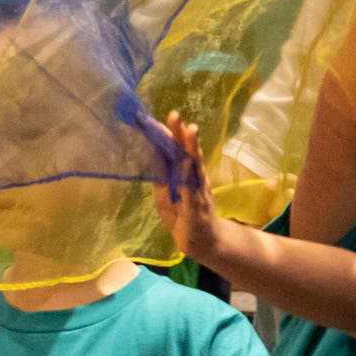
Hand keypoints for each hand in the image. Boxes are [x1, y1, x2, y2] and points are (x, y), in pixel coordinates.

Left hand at [149, 111, 221, 261]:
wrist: (202, 242)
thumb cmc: (182, 216)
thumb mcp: (166, 194)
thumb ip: (162, 174)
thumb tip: (152, 152)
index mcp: (183, 173)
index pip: (175, 150)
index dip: (168, 135)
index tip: (157, 118)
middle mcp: (193, 176)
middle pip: (186, 151)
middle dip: (180, 133)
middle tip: (174, 114)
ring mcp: (197, 189)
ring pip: (194, 164)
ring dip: (191, 147)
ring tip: (189, 128)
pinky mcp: (196, 205)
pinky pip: (192, 186)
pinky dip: (189, 173)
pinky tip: (187, 161)